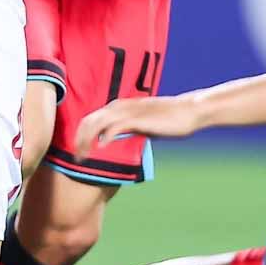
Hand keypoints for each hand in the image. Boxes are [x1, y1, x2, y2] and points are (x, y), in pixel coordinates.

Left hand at [73, 94, 204, 157]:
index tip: (79, 151)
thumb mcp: (142, 124)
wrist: (188, 111)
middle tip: (76, 158)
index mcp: (119, 107)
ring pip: (97, 123)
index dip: (81, 135)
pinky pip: (115, 126)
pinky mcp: (138, 119)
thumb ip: (128, 129)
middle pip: (89, 120)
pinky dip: (106, 137)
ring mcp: (128, 111)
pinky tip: (102, 147)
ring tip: (83, 157)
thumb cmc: (167, 119)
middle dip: (79, 139)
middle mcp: (120, 106)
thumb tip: (117, 139)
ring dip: (87, 141)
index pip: (91, 118)